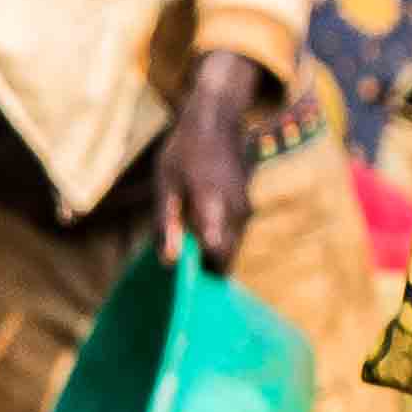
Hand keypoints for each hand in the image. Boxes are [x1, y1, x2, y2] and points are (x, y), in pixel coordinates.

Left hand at [157, 52, 271, 273]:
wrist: (216, 124)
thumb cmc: (183, 153)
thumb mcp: (165, 184)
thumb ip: (167, 223)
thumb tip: (169, 261)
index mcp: (212, 202)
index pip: (217, 248)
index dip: (205, 271)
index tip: (190, 286)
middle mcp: (236, 209)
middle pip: (225, 257)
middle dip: (205, 271)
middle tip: (179, 278)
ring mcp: (245, 210)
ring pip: (231, 249)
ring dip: (210, 258)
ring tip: (183, 256)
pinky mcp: (246, 209)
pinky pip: (232, 237)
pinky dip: (216, 244)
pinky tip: (194, 239)